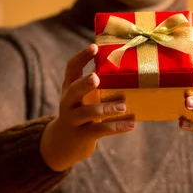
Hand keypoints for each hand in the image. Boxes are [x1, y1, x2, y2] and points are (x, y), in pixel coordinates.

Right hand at [40, 44, 135, 170]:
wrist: (61, 145)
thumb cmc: (79, 113)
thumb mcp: (81, 98)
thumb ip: (94, 85)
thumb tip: (121, 66)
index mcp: (69, 88)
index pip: (71, 68)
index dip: (81, 57)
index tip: (94, 47)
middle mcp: (68, 102)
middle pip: (74, 90)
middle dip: (85, 83)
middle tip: (96, 77)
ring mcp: (74, 120)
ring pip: (88, 113)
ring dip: (106, 108)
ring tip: (123, 106)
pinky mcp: (82, 136)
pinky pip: (100, 130)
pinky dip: (116, 127)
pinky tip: (131, 124)